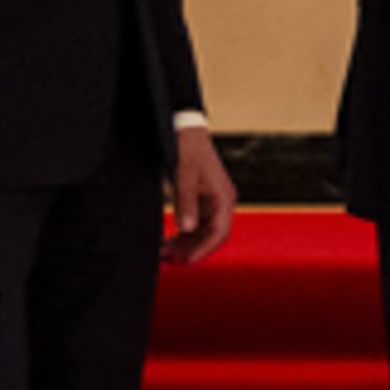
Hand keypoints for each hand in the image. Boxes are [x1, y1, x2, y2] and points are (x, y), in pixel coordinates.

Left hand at [165, 127, 237, 264]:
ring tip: (165, 252)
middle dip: (192, 250)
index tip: (187, 261)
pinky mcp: (201, 200)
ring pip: (202, 232)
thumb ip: (186, 202)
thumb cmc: (189, 146)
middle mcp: (221, 202)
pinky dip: (183, 234)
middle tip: (169, 259)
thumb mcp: (184, 174)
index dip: (204, 249)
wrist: (185, 128)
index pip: (218, 232)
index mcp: (223, 197)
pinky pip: (195, 223)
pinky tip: (169, 240)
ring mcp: (211, 201)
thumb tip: (187, 229)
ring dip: (186, 244)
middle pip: (211, 236)